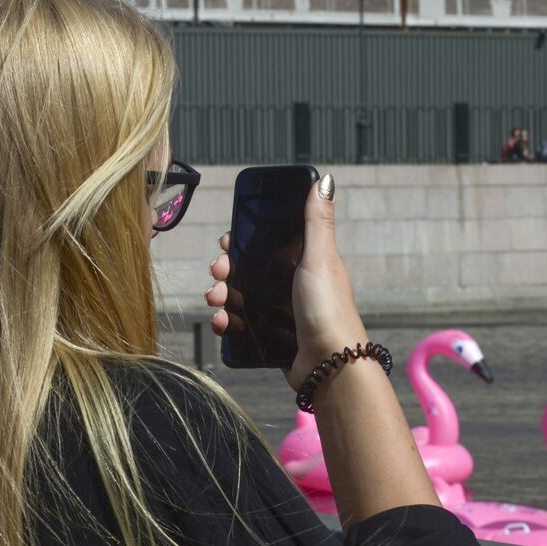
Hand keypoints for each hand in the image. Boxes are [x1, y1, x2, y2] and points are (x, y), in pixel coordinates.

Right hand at [206, 174, 368, 389]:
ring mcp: (280, 314)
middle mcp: (291, 287)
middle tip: (217, 273)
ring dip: (221, 296)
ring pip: (239, 298)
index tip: (227, 244)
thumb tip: (324, 180)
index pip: (266, 246)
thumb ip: (317, 221)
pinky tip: (222, 323)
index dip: (243, 243)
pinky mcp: (271, 339)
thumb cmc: (329, 309)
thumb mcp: (321, 258)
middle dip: (225, 270)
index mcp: (303, 264)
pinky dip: (227, 323)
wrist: (330, 366)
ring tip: (216, 300)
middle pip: (247, 271)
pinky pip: (241, 327)